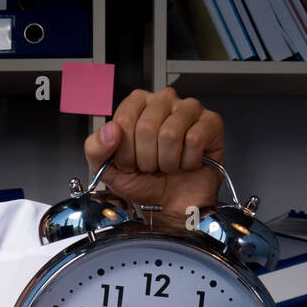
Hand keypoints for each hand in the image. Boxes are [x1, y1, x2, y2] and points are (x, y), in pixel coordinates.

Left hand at [83, 86, 225, 218]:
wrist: (169, 205)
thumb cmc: (142, 182)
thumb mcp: (107, 168)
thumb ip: (95, 148)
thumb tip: (111, 131)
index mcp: (137, 104)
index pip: (124, 120)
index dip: (125, 151)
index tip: (130, 162)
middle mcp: (163, 101)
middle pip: (147, 127)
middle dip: (146, 159)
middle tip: (151, 166)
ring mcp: (188, 109)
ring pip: (171, 134)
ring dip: (167, 161)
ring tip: (168, 165)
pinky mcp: (211, 122)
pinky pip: (195, 140)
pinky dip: (188, 161)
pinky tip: (187, 162)